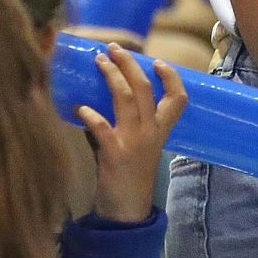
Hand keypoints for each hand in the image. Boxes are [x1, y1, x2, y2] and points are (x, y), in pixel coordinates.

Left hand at [76, 43, 187, 222]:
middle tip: (113, 47)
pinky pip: (101, 127)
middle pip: (144, 88)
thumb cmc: (131, 175)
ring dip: (110, 75)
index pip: (178, 99)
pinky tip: (79, 106)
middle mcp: (150, 132)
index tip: (157, 62)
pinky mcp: (113, 153)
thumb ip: (129, 123)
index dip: (171, 78)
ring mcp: (133, 141)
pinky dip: (90, 114)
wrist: (126, 211)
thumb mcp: (140, 146)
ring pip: (124, 98)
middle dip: (129, 63)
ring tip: (98, 60)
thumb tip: (103, 98)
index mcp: (161, 130)